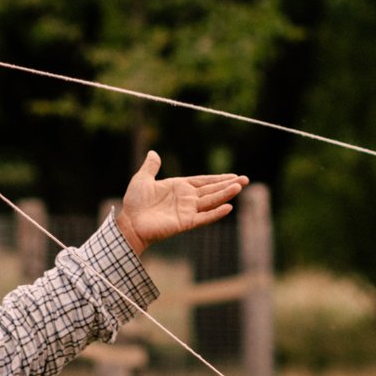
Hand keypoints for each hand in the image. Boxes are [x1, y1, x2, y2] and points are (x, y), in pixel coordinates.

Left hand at [115, 152, 247, 254]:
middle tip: (245, 180)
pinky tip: (228, 207)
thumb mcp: (143, 178)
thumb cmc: (135, 202)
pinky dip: (215, 213)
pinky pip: (203, 217)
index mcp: (180, 187)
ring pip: (211, 201)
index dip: (218, 178)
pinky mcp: (185, 222)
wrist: (130, 222)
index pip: (204, 181)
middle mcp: (187, 199)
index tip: (234, 175)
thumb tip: (153, 152)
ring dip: (225, 194)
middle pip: (212, 190)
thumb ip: (151, 166)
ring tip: (239, 187)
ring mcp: (187, 211)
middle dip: (228, 184)